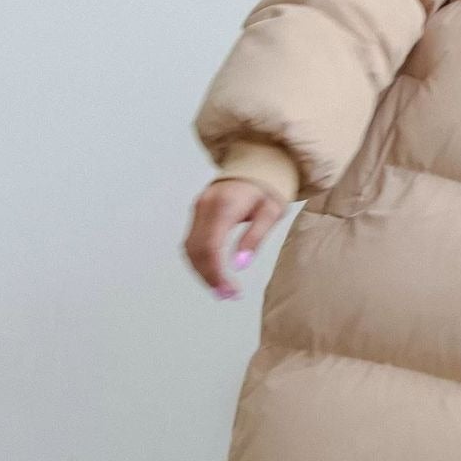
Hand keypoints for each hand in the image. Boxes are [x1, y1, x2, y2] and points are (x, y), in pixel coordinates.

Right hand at [183, 178, 286, 298]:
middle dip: (209, 277)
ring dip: (202, 272)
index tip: (230, 292)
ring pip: (190, 248)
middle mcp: (204, 207)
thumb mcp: (271, 212)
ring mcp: (197, 209)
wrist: (255, 165)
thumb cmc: (267, 189)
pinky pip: (191, 241)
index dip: (217, 273)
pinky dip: (199, 261)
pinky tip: (213, 274)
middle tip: (227, 296)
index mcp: (223, 206)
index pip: (211, 247)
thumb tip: (239, 265)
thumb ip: (255, 237)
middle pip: (197, 250)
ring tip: (221, 290)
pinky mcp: (197, 213)